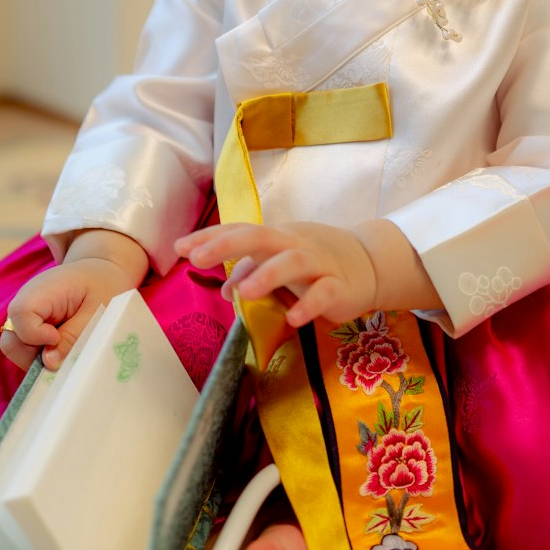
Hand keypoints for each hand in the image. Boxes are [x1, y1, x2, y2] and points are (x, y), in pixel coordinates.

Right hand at [0, 229, 147, 371]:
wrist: (99, 272)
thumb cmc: (102, 286)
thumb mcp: (97, 311)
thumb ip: (73, 336)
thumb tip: (48, 363)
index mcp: (43, 290)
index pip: (21, 315)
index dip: (36, 335)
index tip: (58, 337)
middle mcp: (25, 301)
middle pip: (11, 340)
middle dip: (35, 355)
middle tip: (65, 347)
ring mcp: (23, 314)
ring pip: (15, 348)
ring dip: (38, 357)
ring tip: (66, 344)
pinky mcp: (27, 325)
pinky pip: (24, 349)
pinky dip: (41, 354)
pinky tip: (61, 344)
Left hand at [175, 221, 377, 327]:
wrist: (369, 262)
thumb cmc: (316, 262)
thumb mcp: (280, 264)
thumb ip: (252, 273)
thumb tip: (225, 291)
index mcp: (276, 237)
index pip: (239, 231)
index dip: (210, 237)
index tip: (180, 247)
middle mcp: (294, 244)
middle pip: (259, 236)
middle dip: (227, 245)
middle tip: (198, 258)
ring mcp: (318, 263)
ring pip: (292, 261)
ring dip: (267, 274)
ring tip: (244, 293)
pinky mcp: (339, 286)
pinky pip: (324, 293)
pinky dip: (308, 304)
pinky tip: (292, 319)